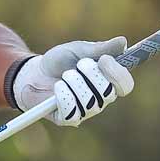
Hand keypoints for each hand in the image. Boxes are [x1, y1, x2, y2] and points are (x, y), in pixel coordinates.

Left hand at [14, 37, 134, 125]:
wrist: (34, 73)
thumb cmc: (61, 60)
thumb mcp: (80, 49)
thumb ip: (101, 48)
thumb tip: (123, 41)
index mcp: (108, 81)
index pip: (126, 85)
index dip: (118, 74)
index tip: (104, 59)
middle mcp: (101, 98)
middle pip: (109, 93)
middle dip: (92, 75)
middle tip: (79, 64)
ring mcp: (85, 110)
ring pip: (90, 102)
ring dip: (75, 83)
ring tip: (65, 75)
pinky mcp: (69, 119)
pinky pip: (72, 110)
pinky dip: (63, 94)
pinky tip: (57, 87)